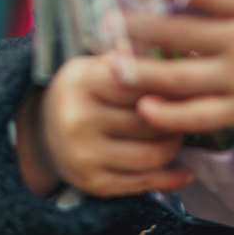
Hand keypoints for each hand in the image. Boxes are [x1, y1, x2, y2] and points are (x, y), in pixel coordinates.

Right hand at [17, 53, 192, 198]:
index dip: (170, 85)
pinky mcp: (93, 183)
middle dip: (177, 117)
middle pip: (149, 120)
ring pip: (152, 154)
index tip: (188, 84)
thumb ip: (130, 57)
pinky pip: (142, 183)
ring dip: (174, 146)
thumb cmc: (81, 93)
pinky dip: (169, 177)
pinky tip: (182, 169)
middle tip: (190, 112)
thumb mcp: (96, 65)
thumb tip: (171, 51)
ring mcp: (84, 154)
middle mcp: (78, 119)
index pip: (140, 83)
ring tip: (178, 134)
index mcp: (82, 81)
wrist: (42, 133)